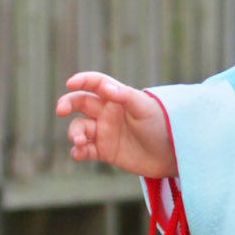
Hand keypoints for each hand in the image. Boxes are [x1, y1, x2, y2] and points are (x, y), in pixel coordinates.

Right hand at [56, 73, 177, 177]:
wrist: (174, 154)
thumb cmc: (163, 125)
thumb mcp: (145, 108)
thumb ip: (125, 97)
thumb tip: (106, 88)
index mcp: (117, 98)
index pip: (95, 83)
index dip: (82, 80)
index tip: (70, 83)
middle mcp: (108, 113)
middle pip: (80, 103)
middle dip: (67, 104)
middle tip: (60, 110)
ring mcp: (105, 132)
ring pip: (79, 128)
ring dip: (74, 133)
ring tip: (79, 141)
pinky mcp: (106, 151)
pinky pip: (85, 150)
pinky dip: (77, 152)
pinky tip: (78, 153)